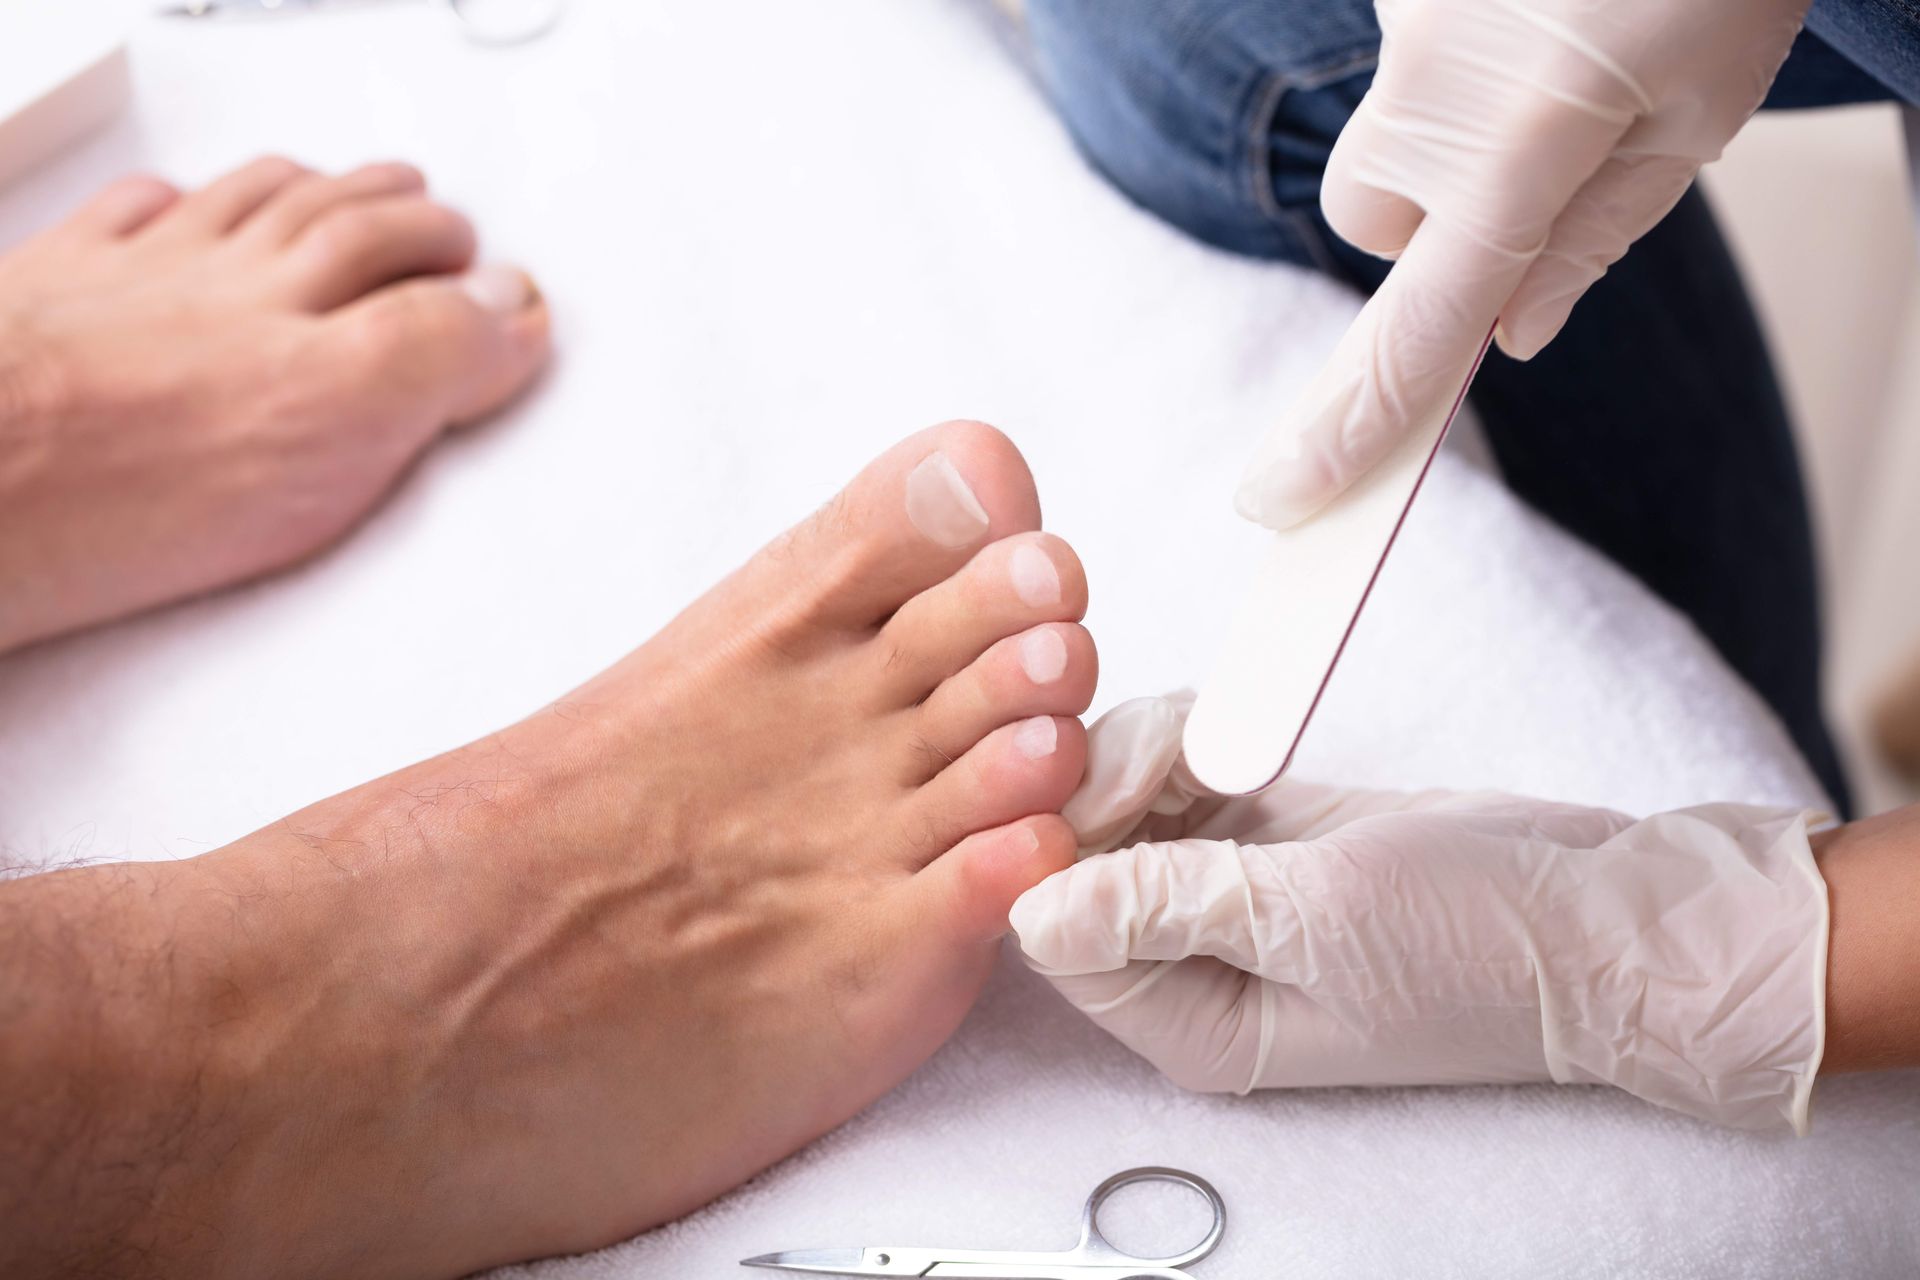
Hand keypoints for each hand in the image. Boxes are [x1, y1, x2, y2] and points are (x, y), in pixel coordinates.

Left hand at [1013, 697, 1829, 1131]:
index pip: (1057, 939)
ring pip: (1118, 799)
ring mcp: (1223, 892)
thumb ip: (1166, 905)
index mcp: (1190, 1022)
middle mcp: (1191, 966)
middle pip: (1075, 858)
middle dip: (1099, 785)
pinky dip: (1187, 737)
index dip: (1057, 849)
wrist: (1602, 914)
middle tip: (1173, 752)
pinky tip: (1231, 732)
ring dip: (1146, 751)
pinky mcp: (1262, 831)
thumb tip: (1027, 910)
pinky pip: (1176, 773)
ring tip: (1218, 745)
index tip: (1111, 783)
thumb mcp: (1311, 920)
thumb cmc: (1475, 939)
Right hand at [1236, 0, 1810, 528]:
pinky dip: (1458, 44)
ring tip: (1559, 48)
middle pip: (1375, 217)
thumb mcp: (1698, 112)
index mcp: (1522, 147)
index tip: (1280, 499)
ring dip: (1451, 129)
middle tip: (1542, 156)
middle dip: (1439, 221)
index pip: (1414, 327)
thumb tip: (1512, 336)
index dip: (1347, 428)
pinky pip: (1402, 52)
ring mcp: (1397, 18)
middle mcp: (1432, 89)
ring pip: (1387, 130)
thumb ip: (1595, 237)